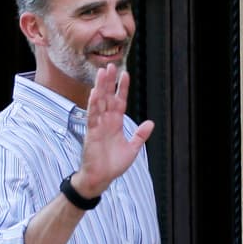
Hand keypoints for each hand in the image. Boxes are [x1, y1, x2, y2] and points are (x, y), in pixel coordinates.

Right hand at [75, 64, 154, 198]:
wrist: (101, 178)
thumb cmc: (113, 165)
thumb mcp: (132, 149)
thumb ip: (140, 135)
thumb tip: (150, 123)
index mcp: (115, 123)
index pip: (119, 101)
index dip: (122, 88)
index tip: (125, 74)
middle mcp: (106, 121)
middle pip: (107, 97)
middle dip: (109, 81)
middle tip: (109, 65)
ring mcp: (98, 126)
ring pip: (99, 102)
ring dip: (100, 87)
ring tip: (101, 72)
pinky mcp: (91, 133)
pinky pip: (92, 116)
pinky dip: (93, 104)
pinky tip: (95, 92)